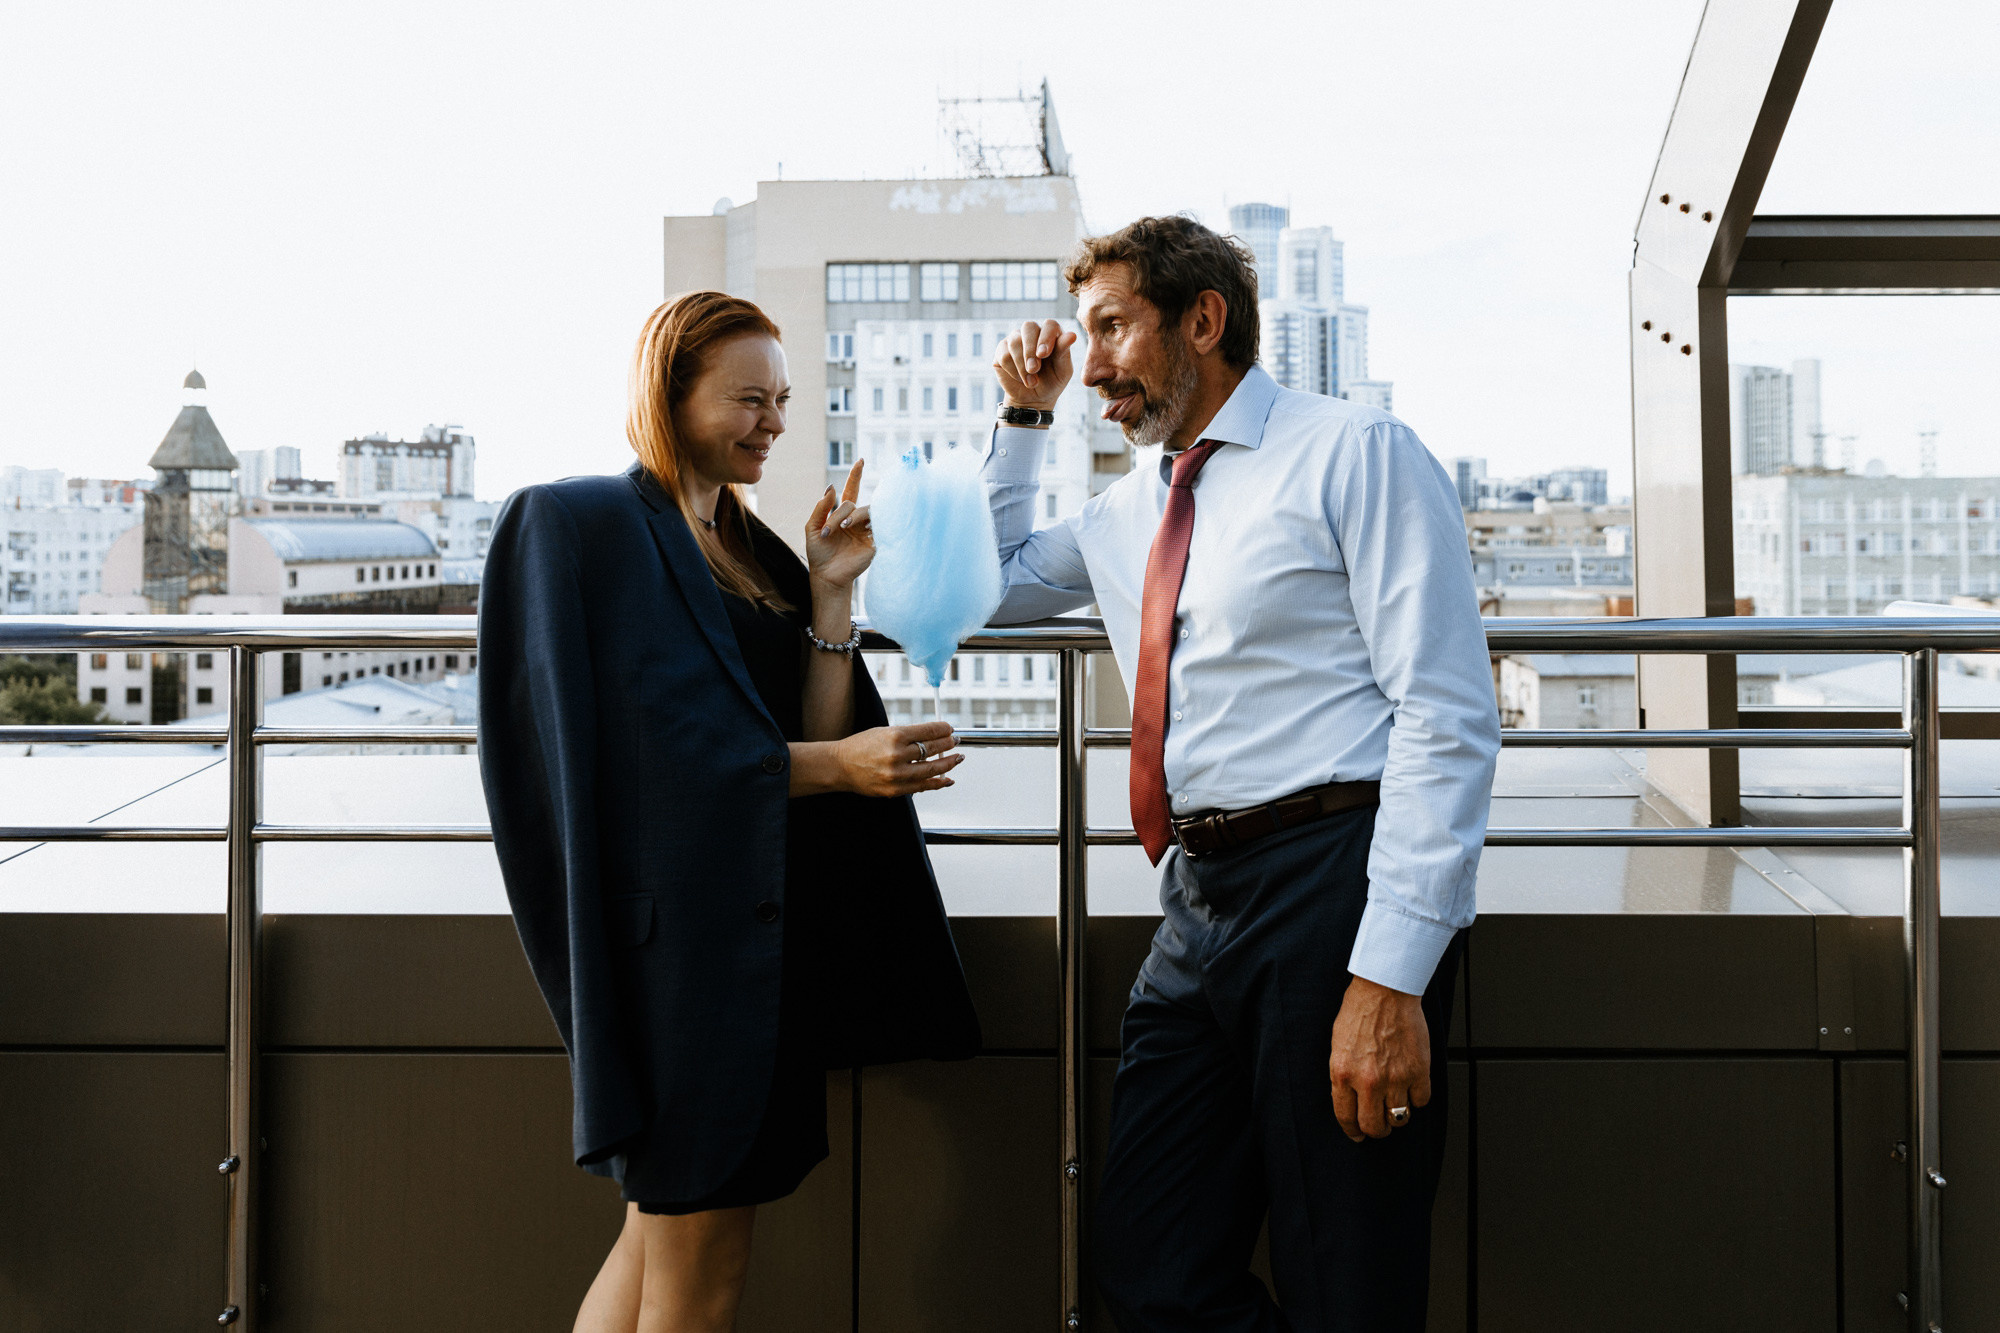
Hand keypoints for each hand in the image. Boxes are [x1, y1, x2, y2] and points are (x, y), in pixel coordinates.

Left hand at [806, 460, 871, 590]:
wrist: (826, 576)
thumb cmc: (819, 554)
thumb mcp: (813, 528)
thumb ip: (821, 508)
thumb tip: (831, 487)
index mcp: (842, 516)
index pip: (851, 491)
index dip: (855, 476)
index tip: (860, 461)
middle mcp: (856, 521)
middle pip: (853, 505)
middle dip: (839, 514)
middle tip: (830, 531)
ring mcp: (867, 531)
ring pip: (866, 512)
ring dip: (853, 517)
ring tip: (843, 529)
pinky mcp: (874, 542)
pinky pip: (879, 526)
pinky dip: (871, 524)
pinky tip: (860, 529)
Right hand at [834, 722, 962, 796]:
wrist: (839, 766)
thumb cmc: (860, 747)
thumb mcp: (883, 732)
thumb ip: (907, 735)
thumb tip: (933, 737)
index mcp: (894, 736)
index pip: (928, 731)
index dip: (943, 729)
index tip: (949, 729)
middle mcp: (896, 755)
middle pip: (932, 749)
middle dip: (948, 744)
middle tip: (955, 741)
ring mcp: (896, 774)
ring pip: (932, 769)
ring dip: (948, 763)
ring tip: (957, 758)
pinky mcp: (895, 790)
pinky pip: (923, 786)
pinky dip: (938, 783)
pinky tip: (947, 779)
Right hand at [994, 318, 1077, 413]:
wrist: (1033, 400)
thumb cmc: (1052, 382)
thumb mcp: (1063, 371)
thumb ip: (1064, 352)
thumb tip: (1072, 335)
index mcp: (1051, 334)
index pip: (1049, 324)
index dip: (1046, 337)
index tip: (1043, 354)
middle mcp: (1033, 333)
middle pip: (1028, 327)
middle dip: (1030, 350)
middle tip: (1034, 369)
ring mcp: (1015, 339)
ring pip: (1014, 342)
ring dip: (1022, 364)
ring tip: (1030, 382)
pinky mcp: (1002, 350)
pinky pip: (1003, 355)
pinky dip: (1012, 370)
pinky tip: (1019, 379)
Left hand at [1328, 976, 1431, 1141]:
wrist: (1384, 990)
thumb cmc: (1359, 1012)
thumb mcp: (1338, 1046)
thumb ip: (1343, 1075)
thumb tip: (1350, 1100)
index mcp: (1343, 1074)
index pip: (1346, 1117)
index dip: (1353, 1131)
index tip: (1358, 1135)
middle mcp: (1368, 1081)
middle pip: (1374, 1126)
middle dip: (1376, 1131)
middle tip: (1379, 1126)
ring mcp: (1395, 1077)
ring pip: (1399, 1118)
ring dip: (1397, 1117)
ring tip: (1396, 1106)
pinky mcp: (1418, 1071)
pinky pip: (1421, 1101)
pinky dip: (1417, 1099)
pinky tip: (1412, 1089)